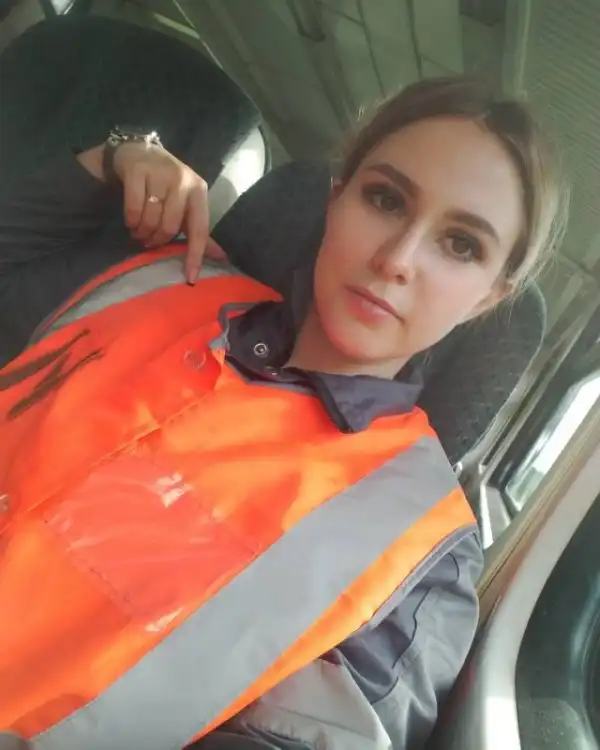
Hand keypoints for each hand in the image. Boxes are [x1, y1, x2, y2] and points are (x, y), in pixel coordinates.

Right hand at [113, 142, 224, 282]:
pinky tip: (131, 219)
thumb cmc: (167, 184)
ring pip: (150, 219)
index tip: (190, 278)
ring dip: (141, 232)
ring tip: (139, 230)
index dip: (195, 255)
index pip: (199, 229)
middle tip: (148, 241)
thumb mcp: (186, 203)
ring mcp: (160, 173)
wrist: (139, 151)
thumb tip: (220, 256)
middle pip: (170, 227)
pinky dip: (130, 220)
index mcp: (198, 191)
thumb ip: (199, 230)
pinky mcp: (138, 170)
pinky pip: (133, 209)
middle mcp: (183, 180)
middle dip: (157, 240)